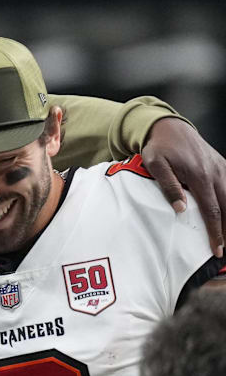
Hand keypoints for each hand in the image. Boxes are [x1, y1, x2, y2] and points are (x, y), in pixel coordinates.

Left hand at [142, 118, 225, 256]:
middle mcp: (215, 173)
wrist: (168, 127)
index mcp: (199, 176)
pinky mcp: (221, 165)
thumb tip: (180, 208)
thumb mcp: (155, 165)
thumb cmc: (159, 147)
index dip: (216, 232)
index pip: (212, 210)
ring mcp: (220, 168)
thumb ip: (168, 186)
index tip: (217, 249)